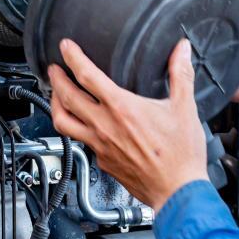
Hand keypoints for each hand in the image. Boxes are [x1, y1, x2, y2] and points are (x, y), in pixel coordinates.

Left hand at [48, 38, 207, 211]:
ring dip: (55, 105)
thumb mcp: (184, 108)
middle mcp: (104, 126)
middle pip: (67, 97)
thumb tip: (182, 50)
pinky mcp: (101, 160)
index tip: (66, 47)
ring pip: (63, 122)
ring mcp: (99, 145)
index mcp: (122, 108)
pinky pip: (80, 140)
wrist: (177, 191)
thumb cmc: (180, 156)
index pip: (87, 76)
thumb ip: (181, 74)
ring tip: (55, 95)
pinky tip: (81, 124)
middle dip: (56, 79)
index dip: (73, 58)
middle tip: (54, 69)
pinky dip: (75, 127)